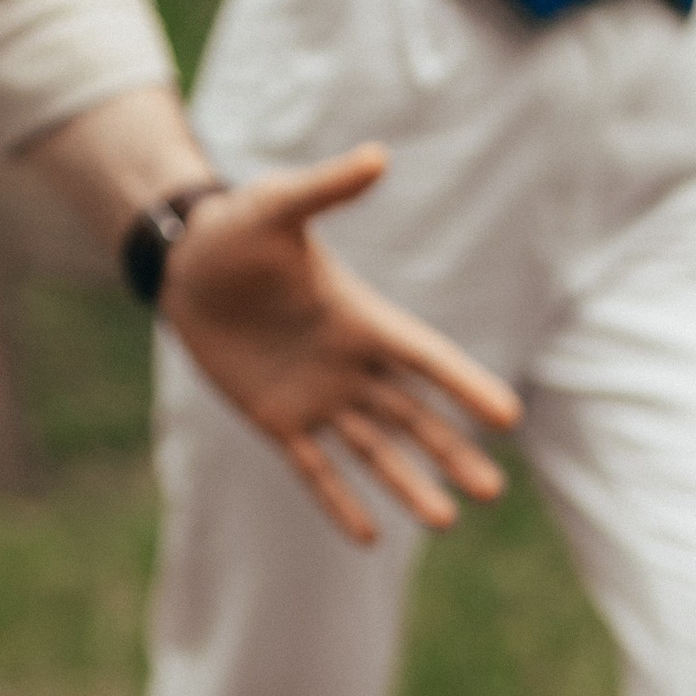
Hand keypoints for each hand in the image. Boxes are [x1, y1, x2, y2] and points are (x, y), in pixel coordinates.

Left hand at [162, 150, 520, 545]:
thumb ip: (326, 189)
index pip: (425, 359)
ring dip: (410, 485)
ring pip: (375, 450)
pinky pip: (315, 469)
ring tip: (446, 521)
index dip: (465, 386)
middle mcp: (351, 364)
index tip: (507, 418)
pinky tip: (370, 537)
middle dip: (452, 453)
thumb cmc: (236, 229)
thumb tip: (377, 157)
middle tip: (492, 493)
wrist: (187, 265)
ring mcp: (318, 396)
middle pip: (414, 416)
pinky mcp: (279, 419)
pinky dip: (340, 500)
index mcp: (361, 319)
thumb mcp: (277, 206)